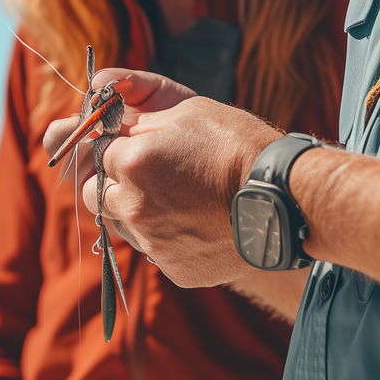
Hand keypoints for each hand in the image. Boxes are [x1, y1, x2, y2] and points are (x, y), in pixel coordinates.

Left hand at [42, 70, 280, 286]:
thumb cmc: (237, 143)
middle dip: (114, 182)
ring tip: (180, 196)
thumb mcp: (189, 111)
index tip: (137, 145)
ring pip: (124, 225)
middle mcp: (134, 206)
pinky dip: (170, 236)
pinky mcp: (174, 269)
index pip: (99, 152)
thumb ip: (144, 122)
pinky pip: (157, 249)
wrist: (282, 195)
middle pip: (97, 194)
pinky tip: (199, 220)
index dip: (118, 146)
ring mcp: (154, 242)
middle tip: (152, 173)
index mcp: (132, 161)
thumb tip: (120, 130)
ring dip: (139, 210)